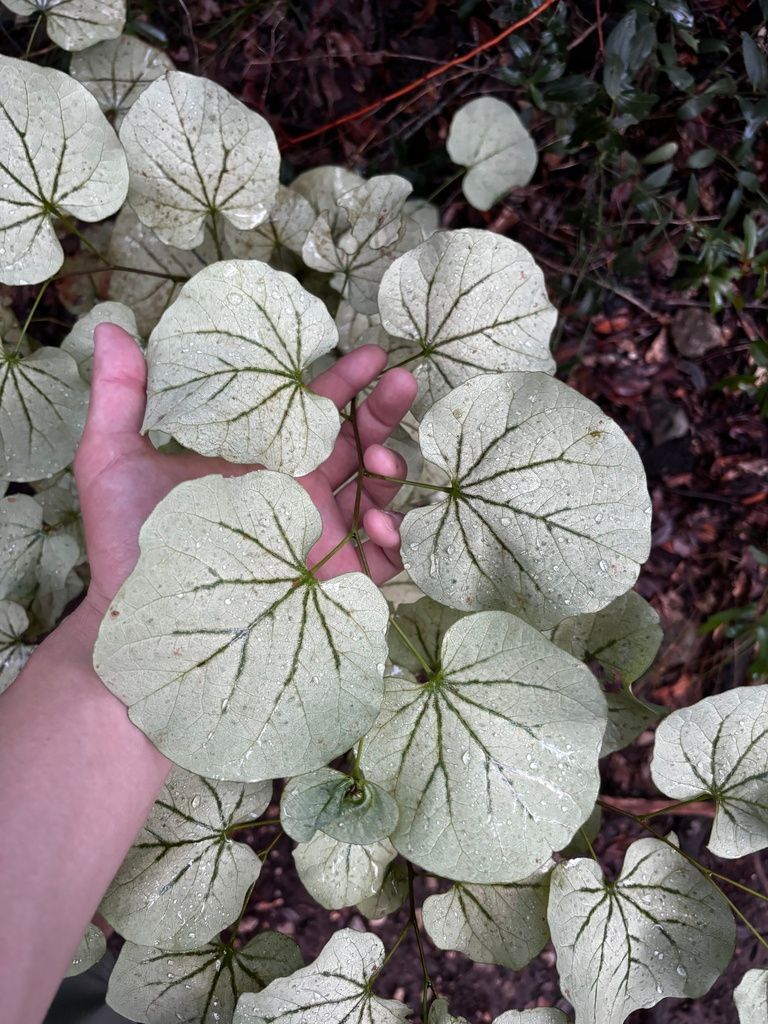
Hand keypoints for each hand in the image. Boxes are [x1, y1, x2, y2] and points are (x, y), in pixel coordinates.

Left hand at [74, 324, 417, 615]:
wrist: (141, 628)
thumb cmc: (127, 545)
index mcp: (259, 459)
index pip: (310, 411)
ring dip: (390, 470)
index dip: (343, 380)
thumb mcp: (113, 462)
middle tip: (404, 382)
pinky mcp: (329, 583)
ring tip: (385, 461)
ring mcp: (316, 536)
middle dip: (384, 411)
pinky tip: (379, 525)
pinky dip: (391, 539)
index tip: (371, 355)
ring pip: (374, 492)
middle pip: (355, 442)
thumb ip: (120, 397)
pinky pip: (379, 559)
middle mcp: (295, 493)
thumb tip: (109, 328)